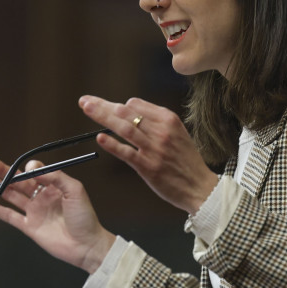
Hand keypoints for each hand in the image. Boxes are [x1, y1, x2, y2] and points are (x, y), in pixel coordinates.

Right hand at [0, 157, 115, 273]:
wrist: (87, 245)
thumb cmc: (85, 217)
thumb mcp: (75, 191)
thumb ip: (55, 177)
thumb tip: (32, 168)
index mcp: (53, 186)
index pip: (34, 171)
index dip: (26, 168)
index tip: (26, 170)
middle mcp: (41, 196)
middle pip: (17, 180)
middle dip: (0, 171)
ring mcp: (34, 211)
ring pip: (10, 195)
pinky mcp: (29, 227)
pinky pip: (10, 216)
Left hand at [78, 95, 219, 214]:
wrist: (200, 186)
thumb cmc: (187, 161)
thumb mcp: (178, 133)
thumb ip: (156, 121)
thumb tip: (129, 110)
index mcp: (169, 119)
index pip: (136, 105)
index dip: (116, 104)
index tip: (102, 103)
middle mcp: (161, 131)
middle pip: (126, 113)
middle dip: (103, 105)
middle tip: (85, 101)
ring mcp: (154, 149)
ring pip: (125, 128)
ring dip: (103, 117)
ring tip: (88, 110)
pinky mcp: (148, 166)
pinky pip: (127, 152)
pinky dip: (113, 145)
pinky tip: (100, 138)